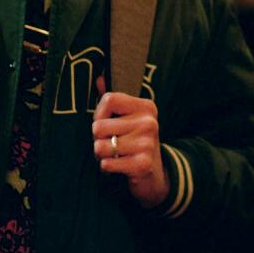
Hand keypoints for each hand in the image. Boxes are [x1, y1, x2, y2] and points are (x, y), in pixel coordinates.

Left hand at [92, 76, 168, 208]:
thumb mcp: (128, 118)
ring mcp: (147, 143)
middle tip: (112, 144)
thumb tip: (99, 77)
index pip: (108, 99)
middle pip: (99, 126)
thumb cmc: (134, 142)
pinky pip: (106, 164)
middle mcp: (149, 122)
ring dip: (102, 155)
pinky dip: (107, 168)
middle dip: (98, 139)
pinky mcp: (142, 164)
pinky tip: (119, 166)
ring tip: (115, 155)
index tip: (106, 123)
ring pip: (100, 147)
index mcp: (146, 107)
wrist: (154, 175)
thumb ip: (113, 100)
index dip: (99, 114)